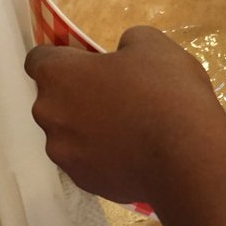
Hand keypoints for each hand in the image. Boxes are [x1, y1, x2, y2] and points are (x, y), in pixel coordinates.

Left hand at [23, 25, 225, 206]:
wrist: (187, 156)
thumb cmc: (166, 90)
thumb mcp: (153, 45)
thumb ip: (127, 43)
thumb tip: (122, 58)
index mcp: (58, 75)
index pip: (38, 59)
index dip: (63, 56)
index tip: (90, 60)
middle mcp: (49, 115)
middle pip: (54, 99)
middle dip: (78, 94)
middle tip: (119, 94)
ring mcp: (64, 154)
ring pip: (70, 133)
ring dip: (91, 128)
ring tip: (132, 130)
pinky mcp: (84, 182)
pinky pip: (89, 161)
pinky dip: (106, 156)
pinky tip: (137, 154)